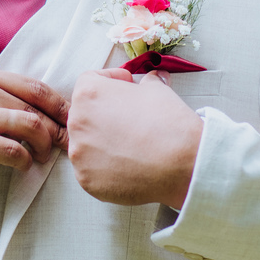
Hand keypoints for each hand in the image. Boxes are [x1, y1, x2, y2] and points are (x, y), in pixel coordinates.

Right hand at [0, 67, 69, 196]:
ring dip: (43, 144)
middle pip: (35, 106)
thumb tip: (45, 114)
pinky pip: (11, 150)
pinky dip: (24, 160)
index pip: (33, 86)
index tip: (71, 120)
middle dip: (56, 127)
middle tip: (65, 144)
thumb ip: (0, 101)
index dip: (59, 104)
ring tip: (42, 156)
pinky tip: (22, 165)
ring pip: (28, 125)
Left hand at [67, 68, 203, 207]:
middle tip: (129, 118)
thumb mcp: (157, 89)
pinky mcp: (87, 180)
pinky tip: (128, 164)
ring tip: (130, 144)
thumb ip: (147, 82)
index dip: (110, 81)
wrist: (182, 163)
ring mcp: (79, 155)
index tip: (125, 86)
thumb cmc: (168, 123)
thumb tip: (153, 79)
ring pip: (86, 144)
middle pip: (85, 114)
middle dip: (105, 113)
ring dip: (103, 141)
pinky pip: (91, 169)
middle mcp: (76, 123)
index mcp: (88, 94)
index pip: (89, 80)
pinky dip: (106, 166)